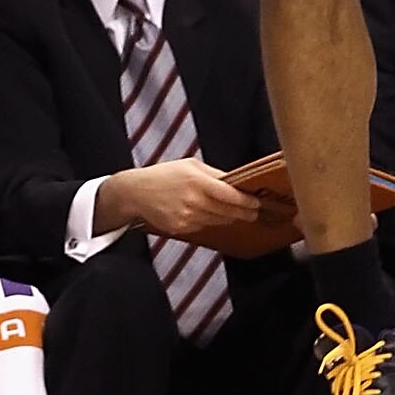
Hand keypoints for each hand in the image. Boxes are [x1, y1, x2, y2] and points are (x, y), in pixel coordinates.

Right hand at [117, 157, 262, 240]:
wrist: (137, 192)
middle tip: (254, 212)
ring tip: (236, 213)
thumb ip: (214, 174)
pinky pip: (203, 226)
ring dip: (229, 217)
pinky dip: (209, 221)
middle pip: (227, 212)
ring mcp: (187, 217)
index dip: (247, 201)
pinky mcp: (180, 228)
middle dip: (243, 212)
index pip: (231, 195)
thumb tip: (235, 182)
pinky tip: (208, 214)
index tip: (257, 203)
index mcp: (198, 181)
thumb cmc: (165, 174)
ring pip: (217, 221)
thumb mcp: (191, 165)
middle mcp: (194, 201)